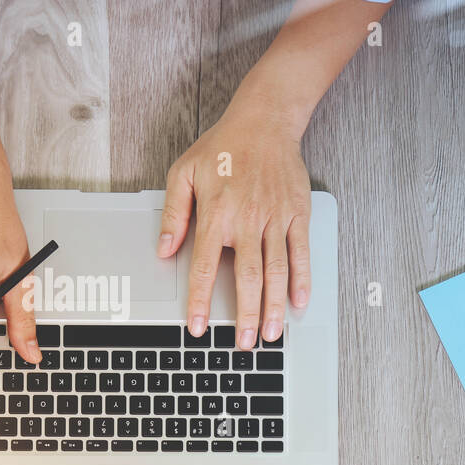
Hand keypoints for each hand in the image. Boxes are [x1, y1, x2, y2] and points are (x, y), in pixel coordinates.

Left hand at [157, 100, 311, 349]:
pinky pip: (300, 252)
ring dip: (273, 306)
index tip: (197, 326)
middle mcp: (247, 219)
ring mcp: (275, 217)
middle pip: (246, 277)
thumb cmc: (222, 148)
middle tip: (241, 343)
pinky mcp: (296, 213)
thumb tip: (164, 249)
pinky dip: (301, 279)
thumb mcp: (183, 173)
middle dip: (243, 315)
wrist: (265, 121)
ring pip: (276, 270)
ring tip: (269, 334)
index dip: (200, 300)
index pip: (205, 266)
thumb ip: (173, 214)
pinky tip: (298, 302)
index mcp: (217, 214)